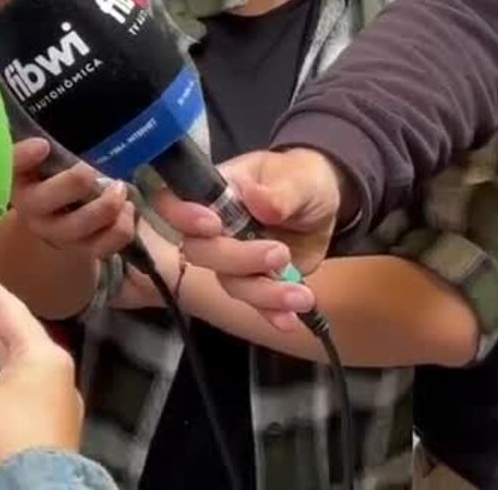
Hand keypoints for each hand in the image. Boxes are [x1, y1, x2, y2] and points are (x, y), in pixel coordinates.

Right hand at [9, 139, 134, 260]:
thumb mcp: (41, 165)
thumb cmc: (50, 183)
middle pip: (48, 199)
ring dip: (110, 202)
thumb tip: (50, 142)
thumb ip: (44, 150)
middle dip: (76, 181)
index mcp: (19, 181)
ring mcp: (58, 235)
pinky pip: (112, 238)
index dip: (23, 157)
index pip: (11, 166)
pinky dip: (126, 220)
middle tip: (90, 170)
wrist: (52, 226)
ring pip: (86, 221)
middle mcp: (32, 212)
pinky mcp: (85, 251)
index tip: (43, 145)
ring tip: (118, 188)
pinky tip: (126, 208)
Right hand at [151, 149, 349, 324]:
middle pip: (201, 252)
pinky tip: (290, 319)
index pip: (174, 202)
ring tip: (301, 295)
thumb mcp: (298, 178)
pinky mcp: (255, 282)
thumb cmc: (300, 180)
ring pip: (230, 283)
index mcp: (215, 193)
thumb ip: (279, 192)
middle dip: (237, 259)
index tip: (213, 225)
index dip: (181, 217)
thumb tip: (257, 198)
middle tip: (280, 253)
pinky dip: (271, 313)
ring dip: (263, 293)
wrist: (323, 208)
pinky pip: (254, 304)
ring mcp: (232, 259)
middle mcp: (213, 229)